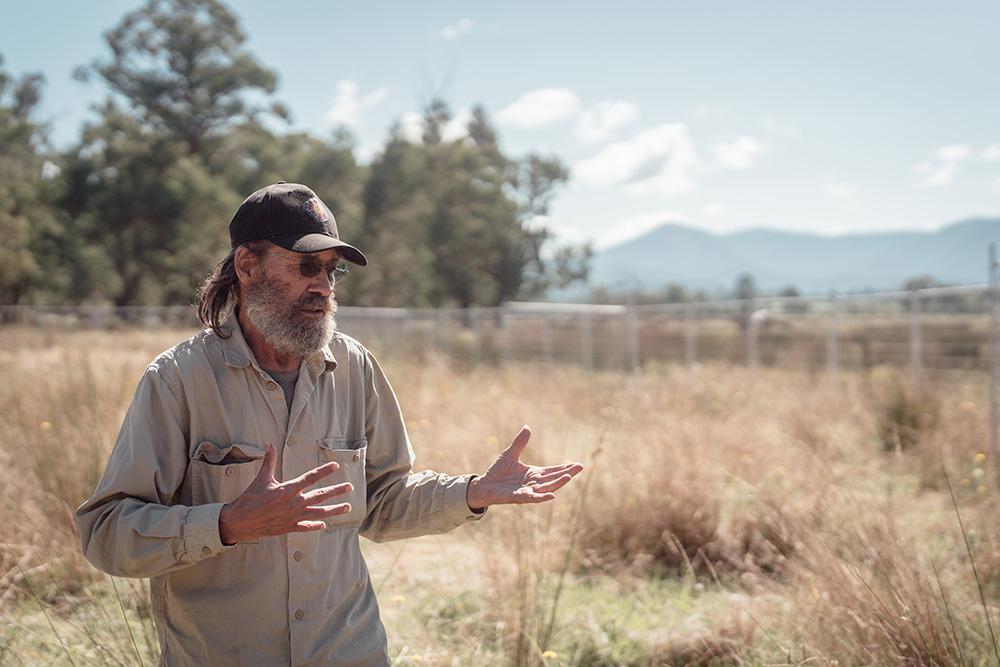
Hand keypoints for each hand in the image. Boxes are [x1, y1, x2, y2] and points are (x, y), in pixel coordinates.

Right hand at [218, 443, 352, 544]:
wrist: (240, 522)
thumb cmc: (250, 499)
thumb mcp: (261, 478)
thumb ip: (269, 461)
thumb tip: (269, 444)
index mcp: (288, 489)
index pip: (310, 478)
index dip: (324, 471)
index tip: (336, 466)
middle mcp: (294, 503)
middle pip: (320, 495)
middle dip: (337, 491)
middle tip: (350, 487)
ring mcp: (293, 516)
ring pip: (319, 512)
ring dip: (334, 510)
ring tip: (348, 507)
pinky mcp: (289, 527)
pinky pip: (307, 526)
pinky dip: (316, 526)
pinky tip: (324, 525)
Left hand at [466, 425, 583, 509]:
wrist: (484, 485)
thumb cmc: (497, 472)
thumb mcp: (510, 454)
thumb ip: (520, 442)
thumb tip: (527, 427)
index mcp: (534, 474)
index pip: (553, 471)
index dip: (565, 468)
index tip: (578, 465)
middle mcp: (533, 483)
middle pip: (553, 478)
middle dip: (566, 474)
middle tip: (579, 468)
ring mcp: (528, 491)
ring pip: (546, 487)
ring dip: (558, 483)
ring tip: (568, 477)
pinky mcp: (519, 497)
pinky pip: (533, 498)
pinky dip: (542, 497)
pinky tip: (551, 495)